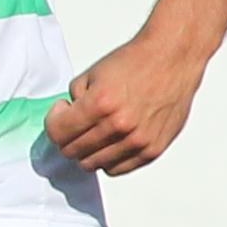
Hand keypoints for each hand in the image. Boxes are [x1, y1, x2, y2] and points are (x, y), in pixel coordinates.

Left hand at [44, 28, 207, 174]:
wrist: (173, 58)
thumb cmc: (136, 62)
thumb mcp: (93, 73)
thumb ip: (74, 99)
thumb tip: (65, 120)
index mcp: (100, 104)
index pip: (57, 133)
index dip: (53, 123)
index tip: (61, 115)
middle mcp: (119, 125)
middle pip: (72, 152)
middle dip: (67, 138)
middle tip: (75, 124)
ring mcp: (137, 140)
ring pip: (93, 164)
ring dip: (87, 150)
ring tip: (95, 131)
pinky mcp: (152, 149)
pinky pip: (117, 169)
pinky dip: (108, 158)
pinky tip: (110, 141)